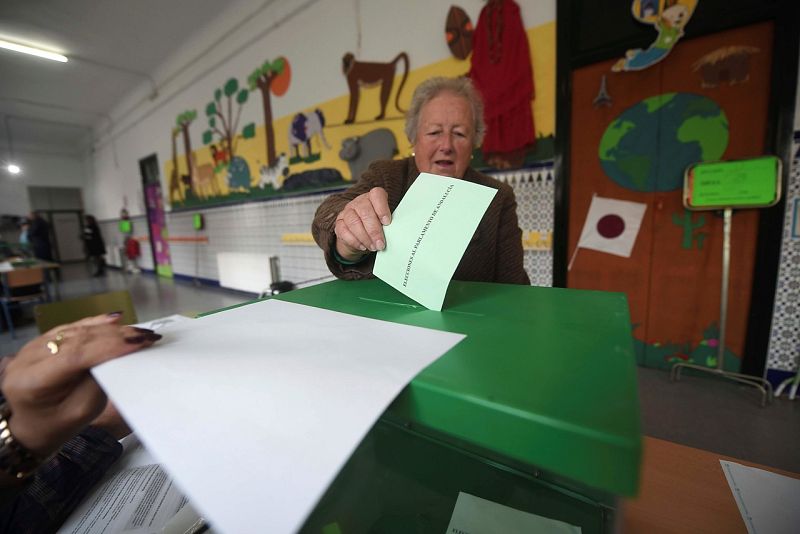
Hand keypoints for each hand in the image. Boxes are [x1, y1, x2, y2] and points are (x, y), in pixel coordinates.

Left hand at [1, 315, 160, 457]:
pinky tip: (116, 319)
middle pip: (78, 339)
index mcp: (32, 380)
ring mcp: (33, 346)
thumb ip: (96, 384)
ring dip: (111, 329)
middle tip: (147, 336)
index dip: (109, 347)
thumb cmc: (56, 424)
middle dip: (116, 336)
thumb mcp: (80, 413)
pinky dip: (96, 323)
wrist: (29, 424)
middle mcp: (28, 358)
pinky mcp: (42, 341)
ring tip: (139, 331)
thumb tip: (117, 356)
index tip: (139, 343)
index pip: (75, 356)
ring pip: (78, 330)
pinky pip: (73, 328)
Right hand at [334, 187, 391, 260]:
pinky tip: (362, 246)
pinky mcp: (339, 223)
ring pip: (354, 222)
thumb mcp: (383, 223)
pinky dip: (354, 241)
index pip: (377, 195)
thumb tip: (395, 233)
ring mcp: (347, 212)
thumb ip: (387, 224)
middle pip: (365, 212)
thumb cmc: (375, 226)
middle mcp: (359, 202)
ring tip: (373, 247)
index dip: (382, 208)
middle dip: (374, 230)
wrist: (359, 235)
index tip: (387, 222)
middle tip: (380, 243)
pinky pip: (344, 231)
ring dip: (365, 237)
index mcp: (372, 198)